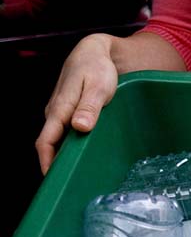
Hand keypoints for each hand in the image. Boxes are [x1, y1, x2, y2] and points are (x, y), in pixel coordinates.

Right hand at [36, 34, 117, 174]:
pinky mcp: (69, 112)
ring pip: (59, 139)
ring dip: (65, 156)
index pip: (46, 142)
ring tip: (78, 176)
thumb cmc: (97, 68)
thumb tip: (79, 127)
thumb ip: (89, 107)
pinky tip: (84, 155)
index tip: (54, 180)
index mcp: (60, 109)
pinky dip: (71, 145)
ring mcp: (61, 113)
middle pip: (50, 144)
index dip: (47, 162)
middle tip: (69, 185)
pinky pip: (66, 133)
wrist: (94, 51)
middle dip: (56, 165)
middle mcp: (56, 113)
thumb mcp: (98, 87)